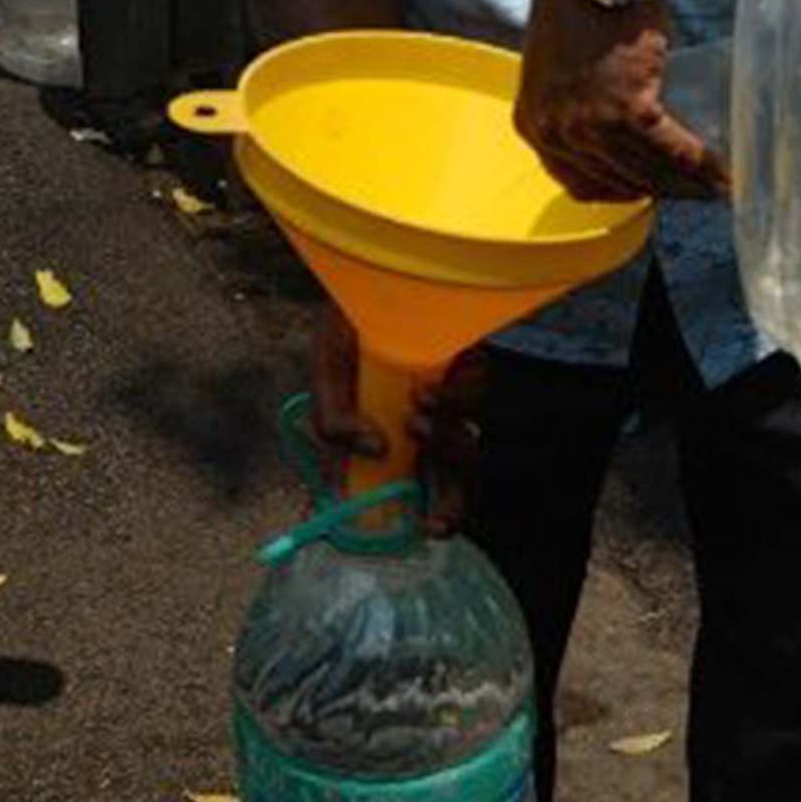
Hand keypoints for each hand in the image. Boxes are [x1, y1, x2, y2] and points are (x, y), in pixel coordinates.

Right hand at [306, 309, 484, 536]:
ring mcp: (453, 396)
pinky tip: (424, 392)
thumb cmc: (346, 323)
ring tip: (411, 423)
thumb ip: (332, 422)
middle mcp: (427, 419)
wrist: (372, 269)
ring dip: (441, 446)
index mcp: (390, 430)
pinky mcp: (473, 366)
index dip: (419, 512)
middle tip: (433, 522)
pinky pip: (474, 399)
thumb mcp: (326, 374)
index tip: (413, 532)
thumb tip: (374, 452)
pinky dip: (451, 404)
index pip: (412, 482)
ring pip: (465, 445)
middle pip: (452, 477)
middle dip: (448, 505)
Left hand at [514, 0, 727, 201]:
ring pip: (647, 172)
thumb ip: (574, 105)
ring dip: (686, 184)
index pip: (578, 184)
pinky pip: (671, 150)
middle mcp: (556, 134)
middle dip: (659, 191)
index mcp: (532, 125)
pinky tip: (718, 169)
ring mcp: (590, 126)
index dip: (619, 192)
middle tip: (692, 192)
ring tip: (714, 186)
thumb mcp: (557, 69)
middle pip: (617, 183)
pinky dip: (699, 163)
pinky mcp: (628, 110)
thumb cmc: (578, 5)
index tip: (647, 190)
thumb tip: (612, 127)